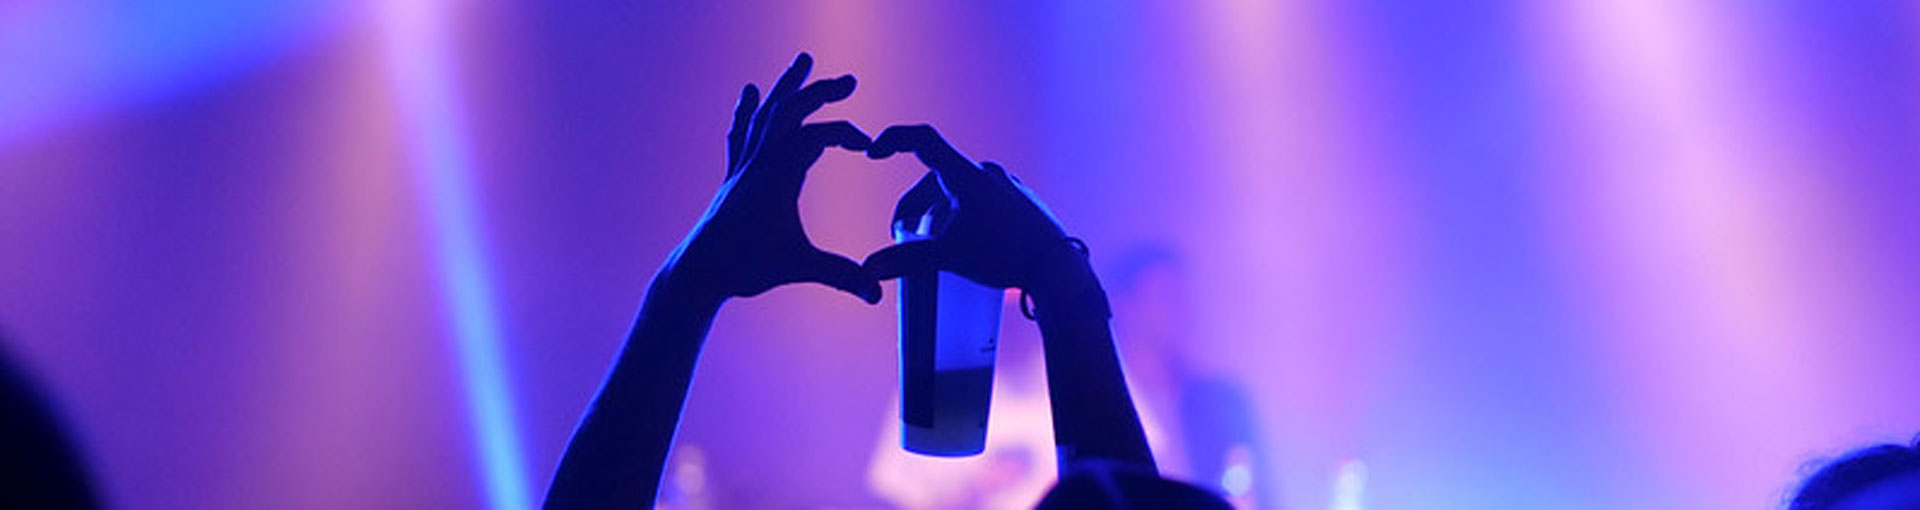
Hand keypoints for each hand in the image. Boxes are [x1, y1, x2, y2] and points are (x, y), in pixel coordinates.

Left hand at [663, 54, 880, 304]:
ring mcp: (744, 167)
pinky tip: (750, 92)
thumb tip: (876, 294)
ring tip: (801, 62)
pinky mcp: (734, 177)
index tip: (869, 146)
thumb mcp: (799, 267)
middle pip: (791, 112)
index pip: (817, 136)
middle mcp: (759, 163)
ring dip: (786, 87)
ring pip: (766, 115)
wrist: (698, 271)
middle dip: (821, 93)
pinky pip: (742, 134)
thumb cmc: (745, 266)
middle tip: (850, 82)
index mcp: (778, 176)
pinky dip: (748, 111)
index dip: (846, 134)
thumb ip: (841, 275)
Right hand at [862, 125, 1083, 293]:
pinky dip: (964, 215)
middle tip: (902, 231)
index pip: (922, 140)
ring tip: (934, 242)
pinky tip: (967, 242)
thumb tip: (868, 270)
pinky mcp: (1021, 201)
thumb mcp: (948, 256)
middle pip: (935, 176)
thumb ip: (906, 259)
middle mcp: (987, 173)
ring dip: (939, 211)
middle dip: (914, 203)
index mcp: (965, 175)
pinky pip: (983, 200)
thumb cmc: (1004, 256)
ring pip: (959, 190)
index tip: (873, 153)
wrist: (1056, 268)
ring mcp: (1007, 186)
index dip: (893, 140)